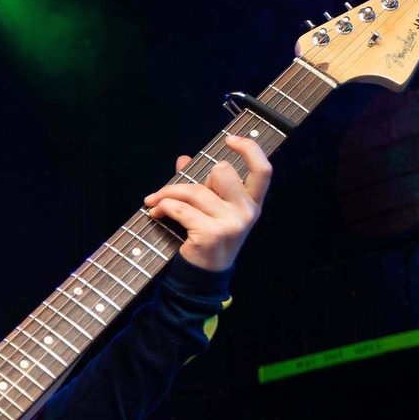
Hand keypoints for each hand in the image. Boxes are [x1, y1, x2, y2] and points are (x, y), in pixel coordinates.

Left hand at [143, 134, 271, 271]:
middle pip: (221, 171)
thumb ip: (200, 185)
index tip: (230, 140)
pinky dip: (163, 207)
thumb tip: (183, 159)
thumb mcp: (208, 212)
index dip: (250, 149)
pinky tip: (156, 213)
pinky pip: (181, 208)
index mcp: (252, 204)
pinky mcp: (212, 233)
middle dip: (190, 180)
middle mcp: (247, 212)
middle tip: (171, 192)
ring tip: (155, 203)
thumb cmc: (204, 241)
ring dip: (167, 194)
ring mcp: (232, 223)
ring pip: (194, 190)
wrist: (200, 279)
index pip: (263, 169)